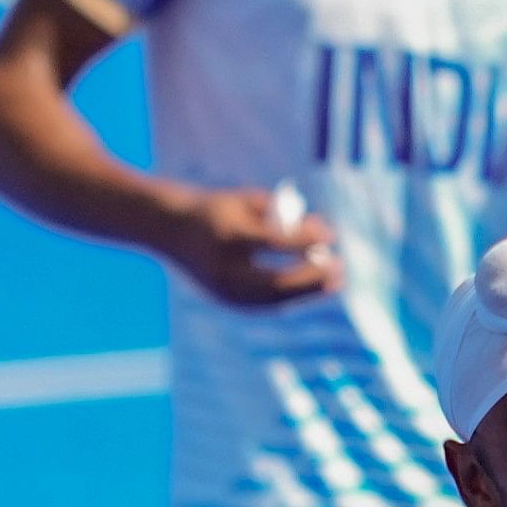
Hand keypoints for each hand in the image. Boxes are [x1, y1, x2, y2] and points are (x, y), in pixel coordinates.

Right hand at [160, 183, 336, 307]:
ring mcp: (221, 288)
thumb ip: (283, 214)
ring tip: (334, 282)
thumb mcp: (245, 202)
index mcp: (226, 237)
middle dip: (311, 278)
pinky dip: (290, 296)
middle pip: (275, 282)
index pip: (274, 244)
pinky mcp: (223, 299)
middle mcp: (222, 268)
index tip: (331, 236)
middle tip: (340, 268)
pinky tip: (312, 288)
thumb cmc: (213, 209)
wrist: (166, 228)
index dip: (306, 241)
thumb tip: (324, 233)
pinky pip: (263, 303)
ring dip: (306, 292)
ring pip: (271, 299)